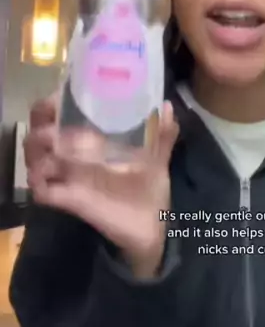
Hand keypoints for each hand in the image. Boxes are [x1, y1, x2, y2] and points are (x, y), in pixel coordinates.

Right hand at [24, 96, 178, 277]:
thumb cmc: (149, 188)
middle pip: (40, 133)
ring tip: (51, 152)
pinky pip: (42, 191)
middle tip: (50, 129)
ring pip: (35, 158)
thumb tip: (167, 105)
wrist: (153, 226)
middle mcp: (76, 154)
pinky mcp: (70, 199)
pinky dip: (38, 185)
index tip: (57, 99)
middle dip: (39, 126)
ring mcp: (70, 176)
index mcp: (94, 140)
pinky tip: (45, 181)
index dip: (53, 104)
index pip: (63, 114)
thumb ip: (162, 133)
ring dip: (36, 153)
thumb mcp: (156, 157)